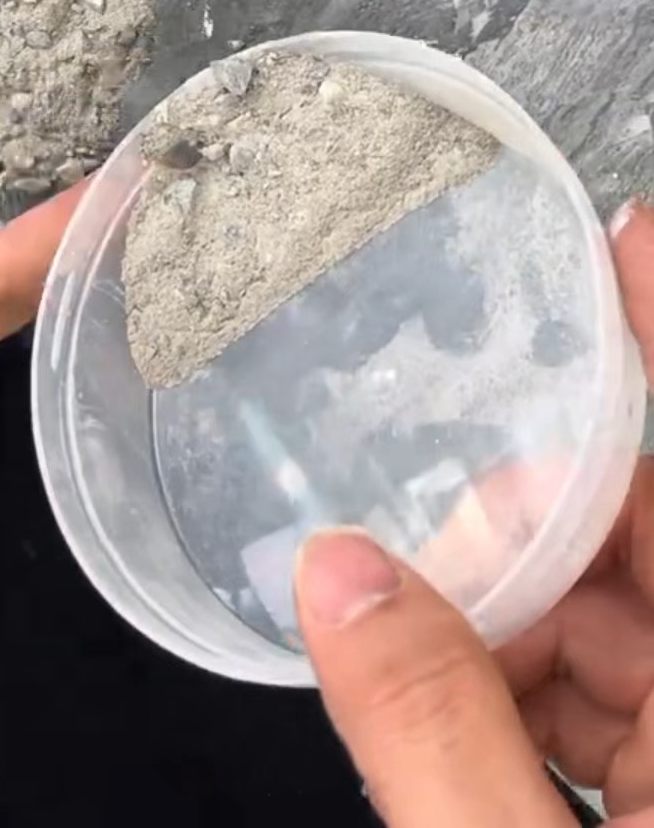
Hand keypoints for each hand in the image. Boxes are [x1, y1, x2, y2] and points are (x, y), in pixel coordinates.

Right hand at [296, 201, 653, 825]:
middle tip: (417, 540)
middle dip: (529, 520)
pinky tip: (445, 705)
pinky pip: (609, 697)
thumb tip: (338, 577)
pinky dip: (526, 687)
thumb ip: (427, 727)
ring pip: (617, 621)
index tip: (628, 233)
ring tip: (407, 644)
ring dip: (512, 620)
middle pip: (641, 542)